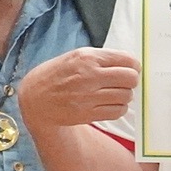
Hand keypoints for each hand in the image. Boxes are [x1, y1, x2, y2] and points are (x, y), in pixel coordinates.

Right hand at [17, 47, 139, 132]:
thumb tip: (132, 64)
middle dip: (131, 80)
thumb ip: (102, 58)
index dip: (134, 65)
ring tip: (113, 93)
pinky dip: (118, 108)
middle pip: (130, 78)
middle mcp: (89, 76)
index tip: (131, 69)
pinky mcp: (88, 114)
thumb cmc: (58, 75)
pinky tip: (109, 104)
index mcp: (87, 58)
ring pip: (127, 96)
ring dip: (124, 95)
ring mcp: (88, 96)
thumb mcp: (76, 57)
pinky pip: (118, 111)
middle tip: (123, 82)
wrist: (36, 99)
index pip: (127, 60)